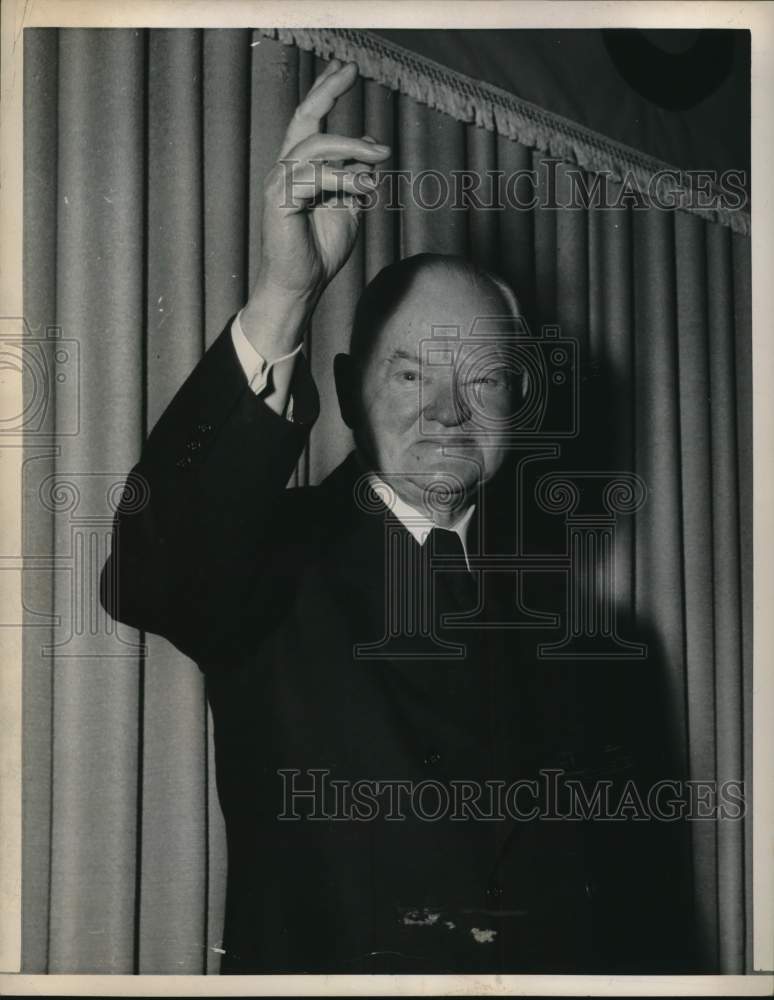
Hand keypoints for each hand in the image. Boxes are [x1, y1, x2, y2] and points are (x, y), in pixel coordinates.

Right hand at [253, 60, 390, 310]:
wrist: (301, 284)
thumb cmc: (320, 249)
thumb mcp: (349, 206)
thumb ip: (356, 176)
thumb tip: (371, 147)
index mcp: (301, 167)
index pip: (311, 121)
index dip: (327, 92)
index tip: (347, 69)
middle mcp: (286, 168)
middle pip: (304, 119)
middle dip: (327, 91)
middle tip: (351, 71)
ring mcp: (279, 183)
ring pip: (315, 148)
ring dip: (352, 148)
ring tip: (382, 155)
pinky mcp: (279, 200)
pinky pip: (312, 178)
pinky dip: (342, 180)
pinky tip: (364, 187)